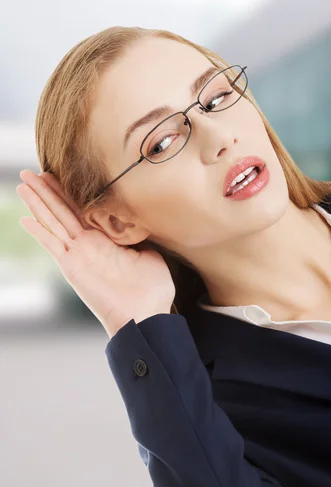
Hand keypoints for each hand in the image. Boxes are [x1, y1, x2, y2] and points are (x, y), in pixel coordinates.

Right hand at [16, 170, 174, 337]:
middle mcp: (88, 244)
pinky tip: (25, 219)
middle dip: (45, 190)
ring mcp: (78, 254)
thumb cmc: (151, 290)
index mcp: (105, 239)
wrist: (146, 315)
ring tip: (22, 184)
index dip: (68, 191)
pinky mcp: (72, 266)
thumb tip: (146, 220)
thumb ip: (141, 236)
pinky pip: (52, 244)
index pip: (82, 209)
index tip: (56, 173)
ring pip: (53, 221)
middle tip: (29, 172)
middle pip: (61, 210)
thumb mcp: (151, 253)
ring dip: (37, 202)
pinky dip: (38, 232)